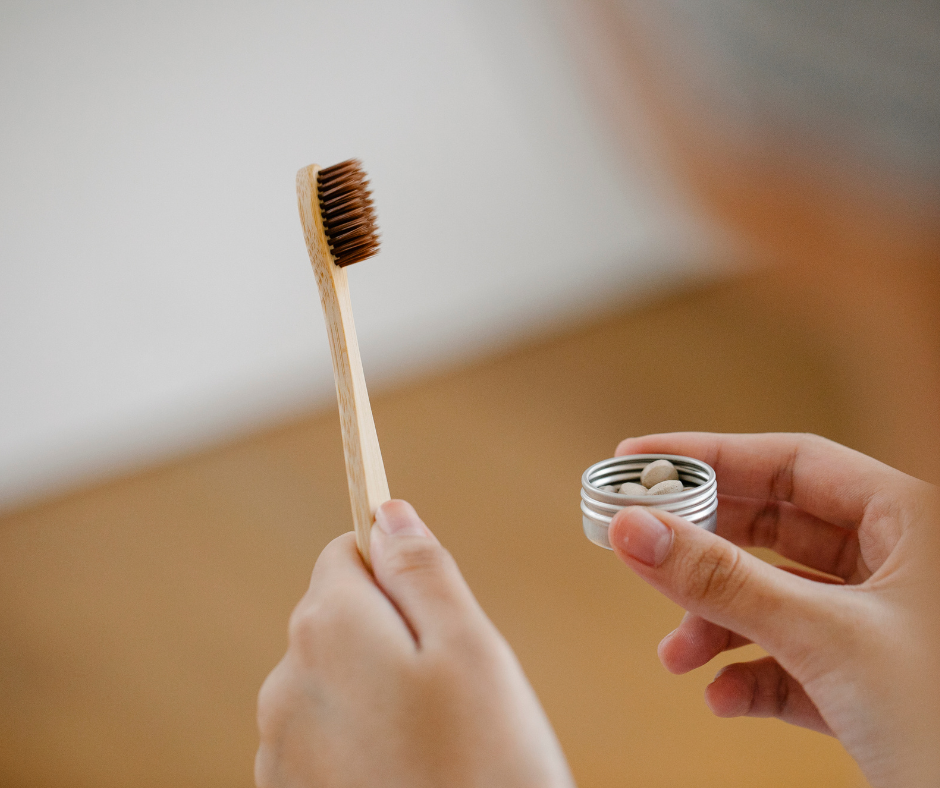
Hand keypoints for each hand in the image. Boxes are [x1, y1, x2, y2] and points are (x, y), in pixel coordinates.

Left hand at [255, 500, 573, 787]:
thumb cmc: (486, 770)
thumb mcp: (471, 648)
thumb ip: (421, 569)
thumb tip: (387, 512)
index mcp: (329, 628)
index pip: (347, 552)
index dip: (397, 568)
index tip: (436, 606)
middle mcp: (286, 682)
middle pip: (339, 616)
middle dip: (394, 634)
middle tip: (454, 688)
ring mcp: (280, 747)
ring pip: (336, 680)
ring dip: (381, 693)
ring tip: (439, 743)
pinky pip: (328, 738)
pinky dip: (364, 744)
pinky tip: (410, 777)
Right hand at [610, 433, 939, 787]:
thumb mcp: (829, 638)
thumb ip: (725, 582)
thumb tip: (634, 529)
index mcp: (913, 523)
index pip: (794, 462)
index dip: (712, 456)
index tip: (640, 460)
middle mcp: (900, 565)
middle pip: (776, 530)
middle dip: (706, 550)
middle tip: (641, 547)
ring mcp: (886, 625)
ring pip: (780, 599)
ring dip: (720, 625)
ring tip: (677, 656)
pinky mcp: (875, 683)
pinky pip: (797, 661)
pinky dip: (753, 676)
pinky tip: (725, 697)